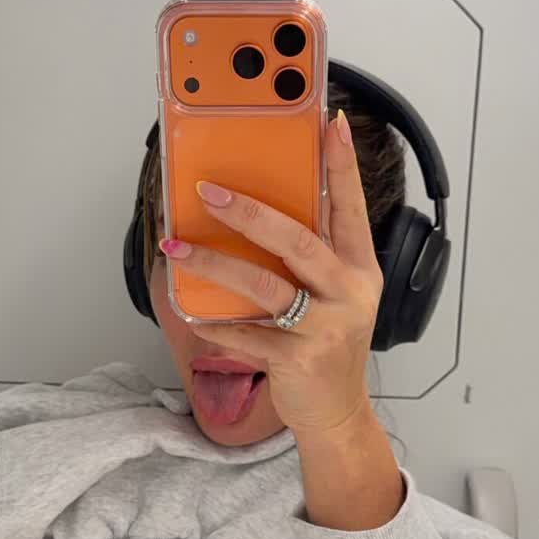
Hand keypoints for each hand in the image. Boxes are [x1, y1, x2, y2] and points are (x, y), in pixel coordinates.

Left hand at [159, 110, 384, 434]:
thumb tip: (259, 212)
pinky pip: (246, 333)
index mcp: (360, 270)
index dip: (342, 166)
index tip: (331, 124)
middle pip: (298, 241)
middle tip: (209, 192)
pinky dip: (215, 321)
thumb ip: (312, 257)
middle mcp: (349, 294)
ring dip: (214, 262)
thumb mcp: (334, 296)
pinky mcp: (297, 359)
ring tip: (177, 246)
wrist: (336, 413)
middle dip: (250, 213)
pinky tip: (192, 309)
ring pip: (263, 285)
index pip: (351, 208)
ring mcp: (325, 328)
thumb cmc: (327, 346)